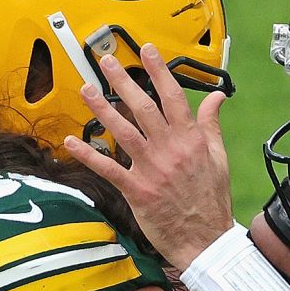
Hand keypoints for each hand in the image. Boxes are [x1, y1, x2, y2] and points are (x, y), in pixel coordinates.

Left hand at [63, 44, 232, 269]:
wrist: (206, 239)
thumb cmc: (211, 201)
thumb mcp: (219, 157)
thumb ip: (211, 125)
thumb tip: (217, 98)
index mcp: (191, 139)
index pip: (173, 97)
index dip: (158, 71)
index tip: (147, 51)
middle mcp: (170, 150)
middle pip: (143, 108)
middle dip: (123, 81)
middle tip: (106, 62)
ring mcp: (152, 169)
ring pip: (123, 132)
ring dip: (102, 110)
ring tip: (86, 90)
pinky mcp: (137, 190)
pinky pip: (109, 169)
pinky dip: (89, 154)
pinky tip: (71, 141)